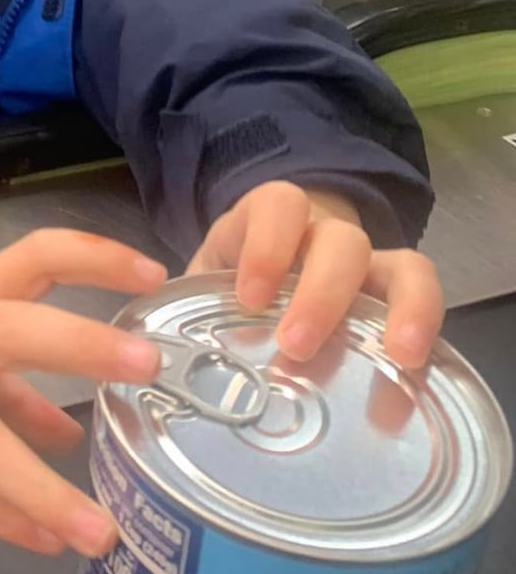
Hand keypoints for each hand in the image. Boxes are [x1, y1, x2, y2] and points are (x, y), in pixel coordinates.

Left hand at [187, 181, 442, 368]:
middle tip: (295, 345)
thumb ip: (190, 305)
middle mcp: (323, 233)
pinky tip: (411, 367)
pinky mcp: (392, 291)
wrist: (269, 267)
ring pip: (397, 262)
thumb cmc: (233, 280)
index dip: (267, 247)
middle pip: (339, 241)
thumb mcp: (206, 282)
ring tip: (396, 356)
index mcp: (267, 218)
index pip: (277, 206)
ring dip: (395, 308)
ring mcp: (366, 261)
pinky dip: (422, 323)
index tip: (249, 299)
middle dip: (321, 292)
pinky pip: (421, 293)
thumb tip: (150, 353)